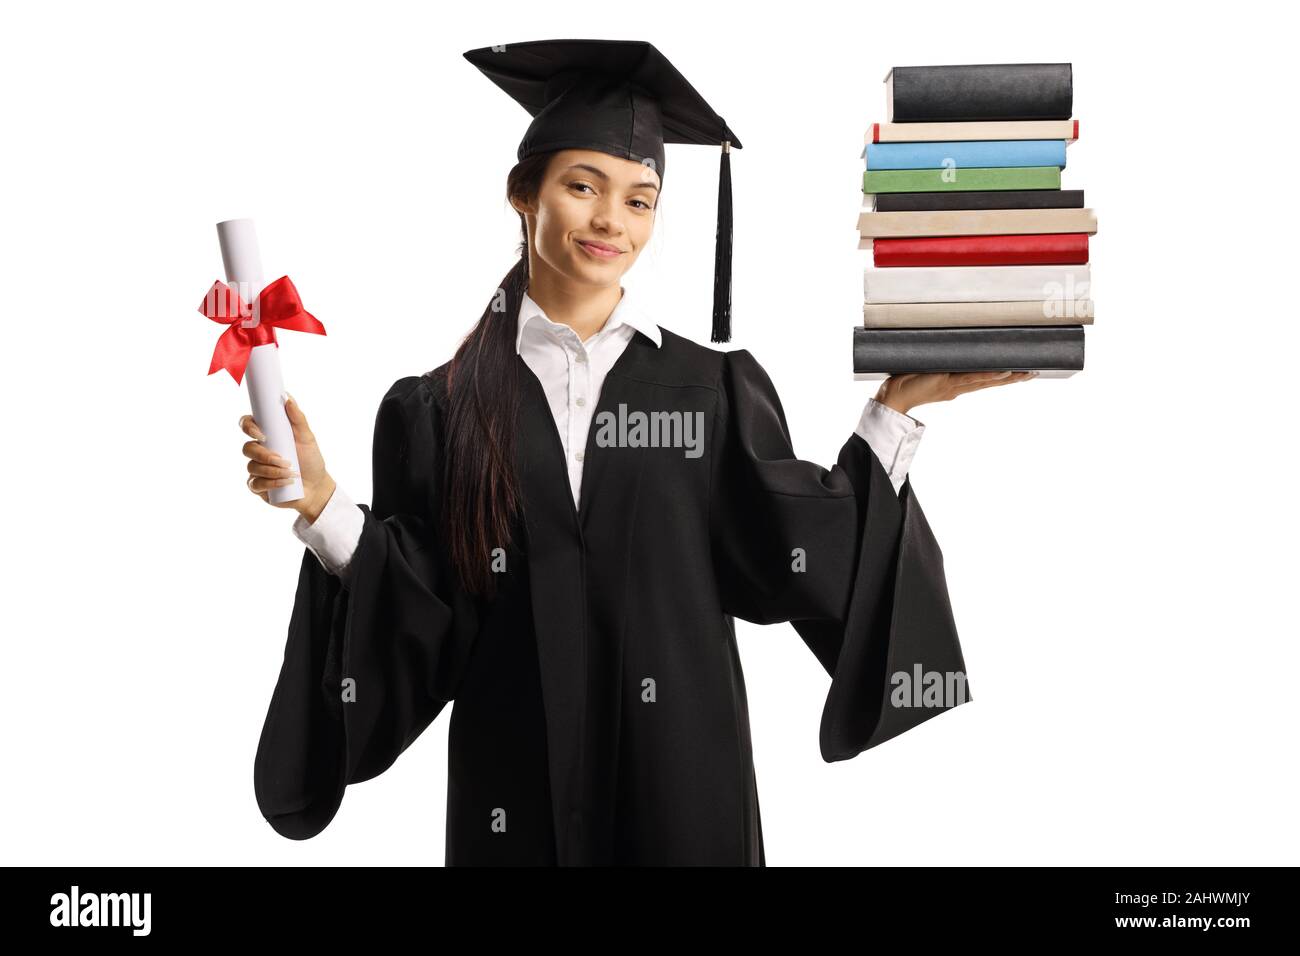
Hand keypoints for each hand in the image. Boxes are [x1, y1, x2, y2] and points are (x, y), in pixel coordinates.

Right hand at [239, 393, 335, 521]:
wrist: (316, 487)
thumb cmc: (311, 460)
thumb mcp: (307, 438)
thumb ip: (298, 418)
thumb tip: (287, 398)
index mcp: (267, 435)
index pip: (247, 425)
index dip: (248, 427)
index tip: (262, 434)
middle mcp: (258, 451)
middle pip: (247, 448)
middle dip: (265, 455)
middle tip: (283, 459)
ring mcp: (256, 469)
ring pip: (252, 467)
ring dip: (273, 470)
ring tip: (293, 473)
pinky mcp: (257, 486)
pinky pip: (255, 483)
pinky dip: (272, 483)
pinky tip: (287, 483)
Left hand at [875, 370, 1036, 415]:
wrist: (893, 396)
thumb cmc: (907, 381)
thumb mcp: (929, 368)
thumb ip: (942, 361)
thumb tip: (951, 347)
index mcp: (957, 384)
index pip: (985, 379)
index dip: (1004, 376)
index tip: (1021, 371)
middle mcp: (959, 386)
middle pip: (992, 381)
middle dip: (1014, 378)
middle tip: (1035, 373)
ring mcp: (955, 385)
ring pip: (986, 380)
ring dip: (1007, 378)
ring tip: (1027, 374)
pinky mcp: (947, 382)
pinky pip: (972, 378)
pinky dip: (988, 376)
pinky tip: (1004, 374)